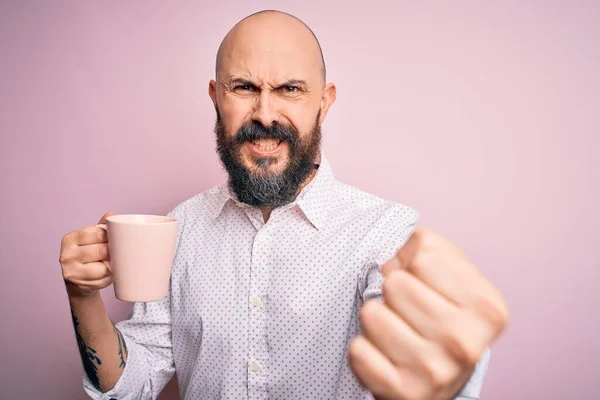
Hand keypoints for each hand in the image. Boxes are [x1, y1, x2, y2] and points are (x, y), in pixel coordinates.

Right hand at [60, 212, 114, 297]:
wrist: (78, 282)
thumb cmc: (88, 257)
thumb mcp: (92, 240)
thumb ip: (101, 228)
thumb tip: (111, 215)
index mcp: (70, 239)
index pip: (97, 233)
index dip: (112, 236)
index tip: (118, 239)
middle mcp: (67, 253)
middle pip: (101, 250)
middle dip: (114, 252)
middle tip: (120, 253)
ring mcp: (70, 269)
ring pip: (103, 266)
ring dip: (112, 265)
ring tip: (113, 263)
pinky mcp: (77, 282)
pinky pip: (101, 278)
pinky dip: (108, 277)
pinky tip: (107, 274)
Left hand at [349, 228, 508, 399]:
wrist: (441, 379)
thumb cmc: (443, 315)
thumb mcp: (454, 275)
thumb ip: (427, 249)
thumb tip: (394, 260)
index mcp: (486, 307)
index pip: (422, 254)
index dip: (413, 262)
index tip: (423, 283)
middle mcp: (466, 342)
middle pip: (395, 283)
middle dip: (393, 291)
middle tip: (407, 309)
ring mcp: (434, 371)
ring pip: (371, 313)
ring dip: (376, 318)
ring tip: (396, 330)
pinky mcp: (403, 393)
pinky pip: (358, 350)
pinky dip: (364, 348)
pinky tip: (384, 355)